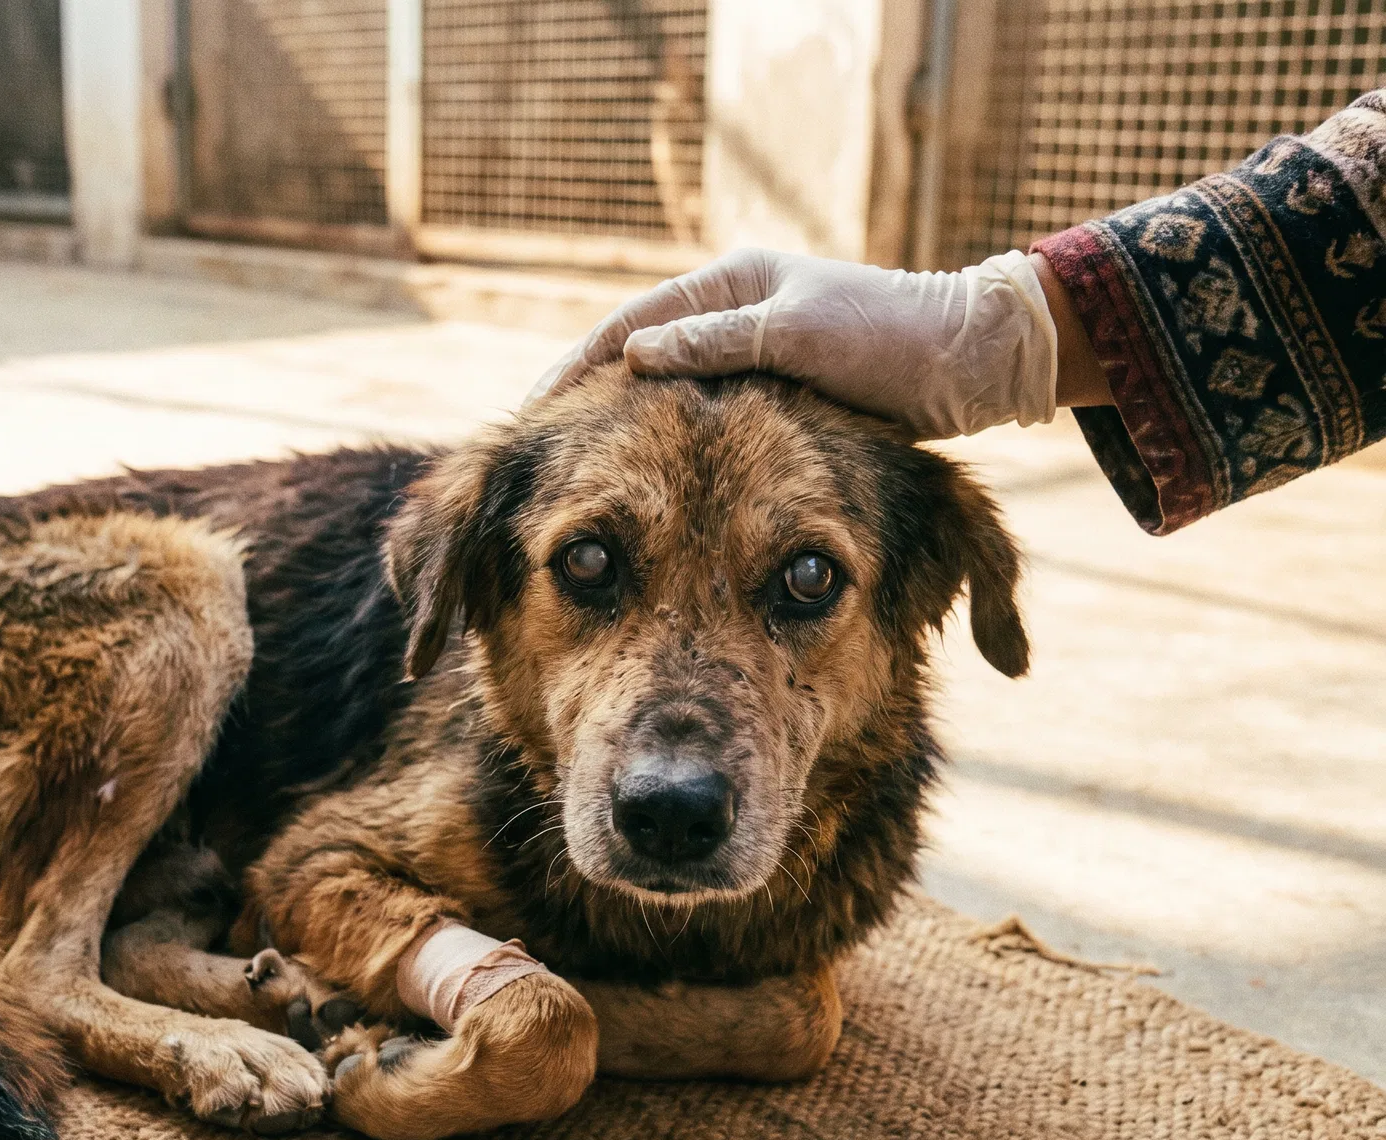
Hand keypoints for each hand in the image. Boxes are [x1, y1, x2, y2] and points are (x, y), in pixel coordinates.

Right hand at [527, 247, 1062, 440]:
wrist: (973, 362)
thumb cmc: (892, 338)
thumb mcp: (796, 334)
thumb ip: (714, 342)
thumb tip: (633, 357)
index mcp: (729, 283)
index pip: (628, 326)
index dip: (576, 371)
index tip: (536, 412)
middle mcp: (730, 316)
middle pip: (635, 364)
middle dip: (585, 406)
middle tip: (535, 454)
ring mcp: (749, 360)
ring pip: (665, 400)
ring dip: (620, 433)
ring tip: (574, 478)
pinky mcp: (773, 400)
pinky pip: (701, 426)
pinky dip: (665, 451)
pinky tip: (639, 488)